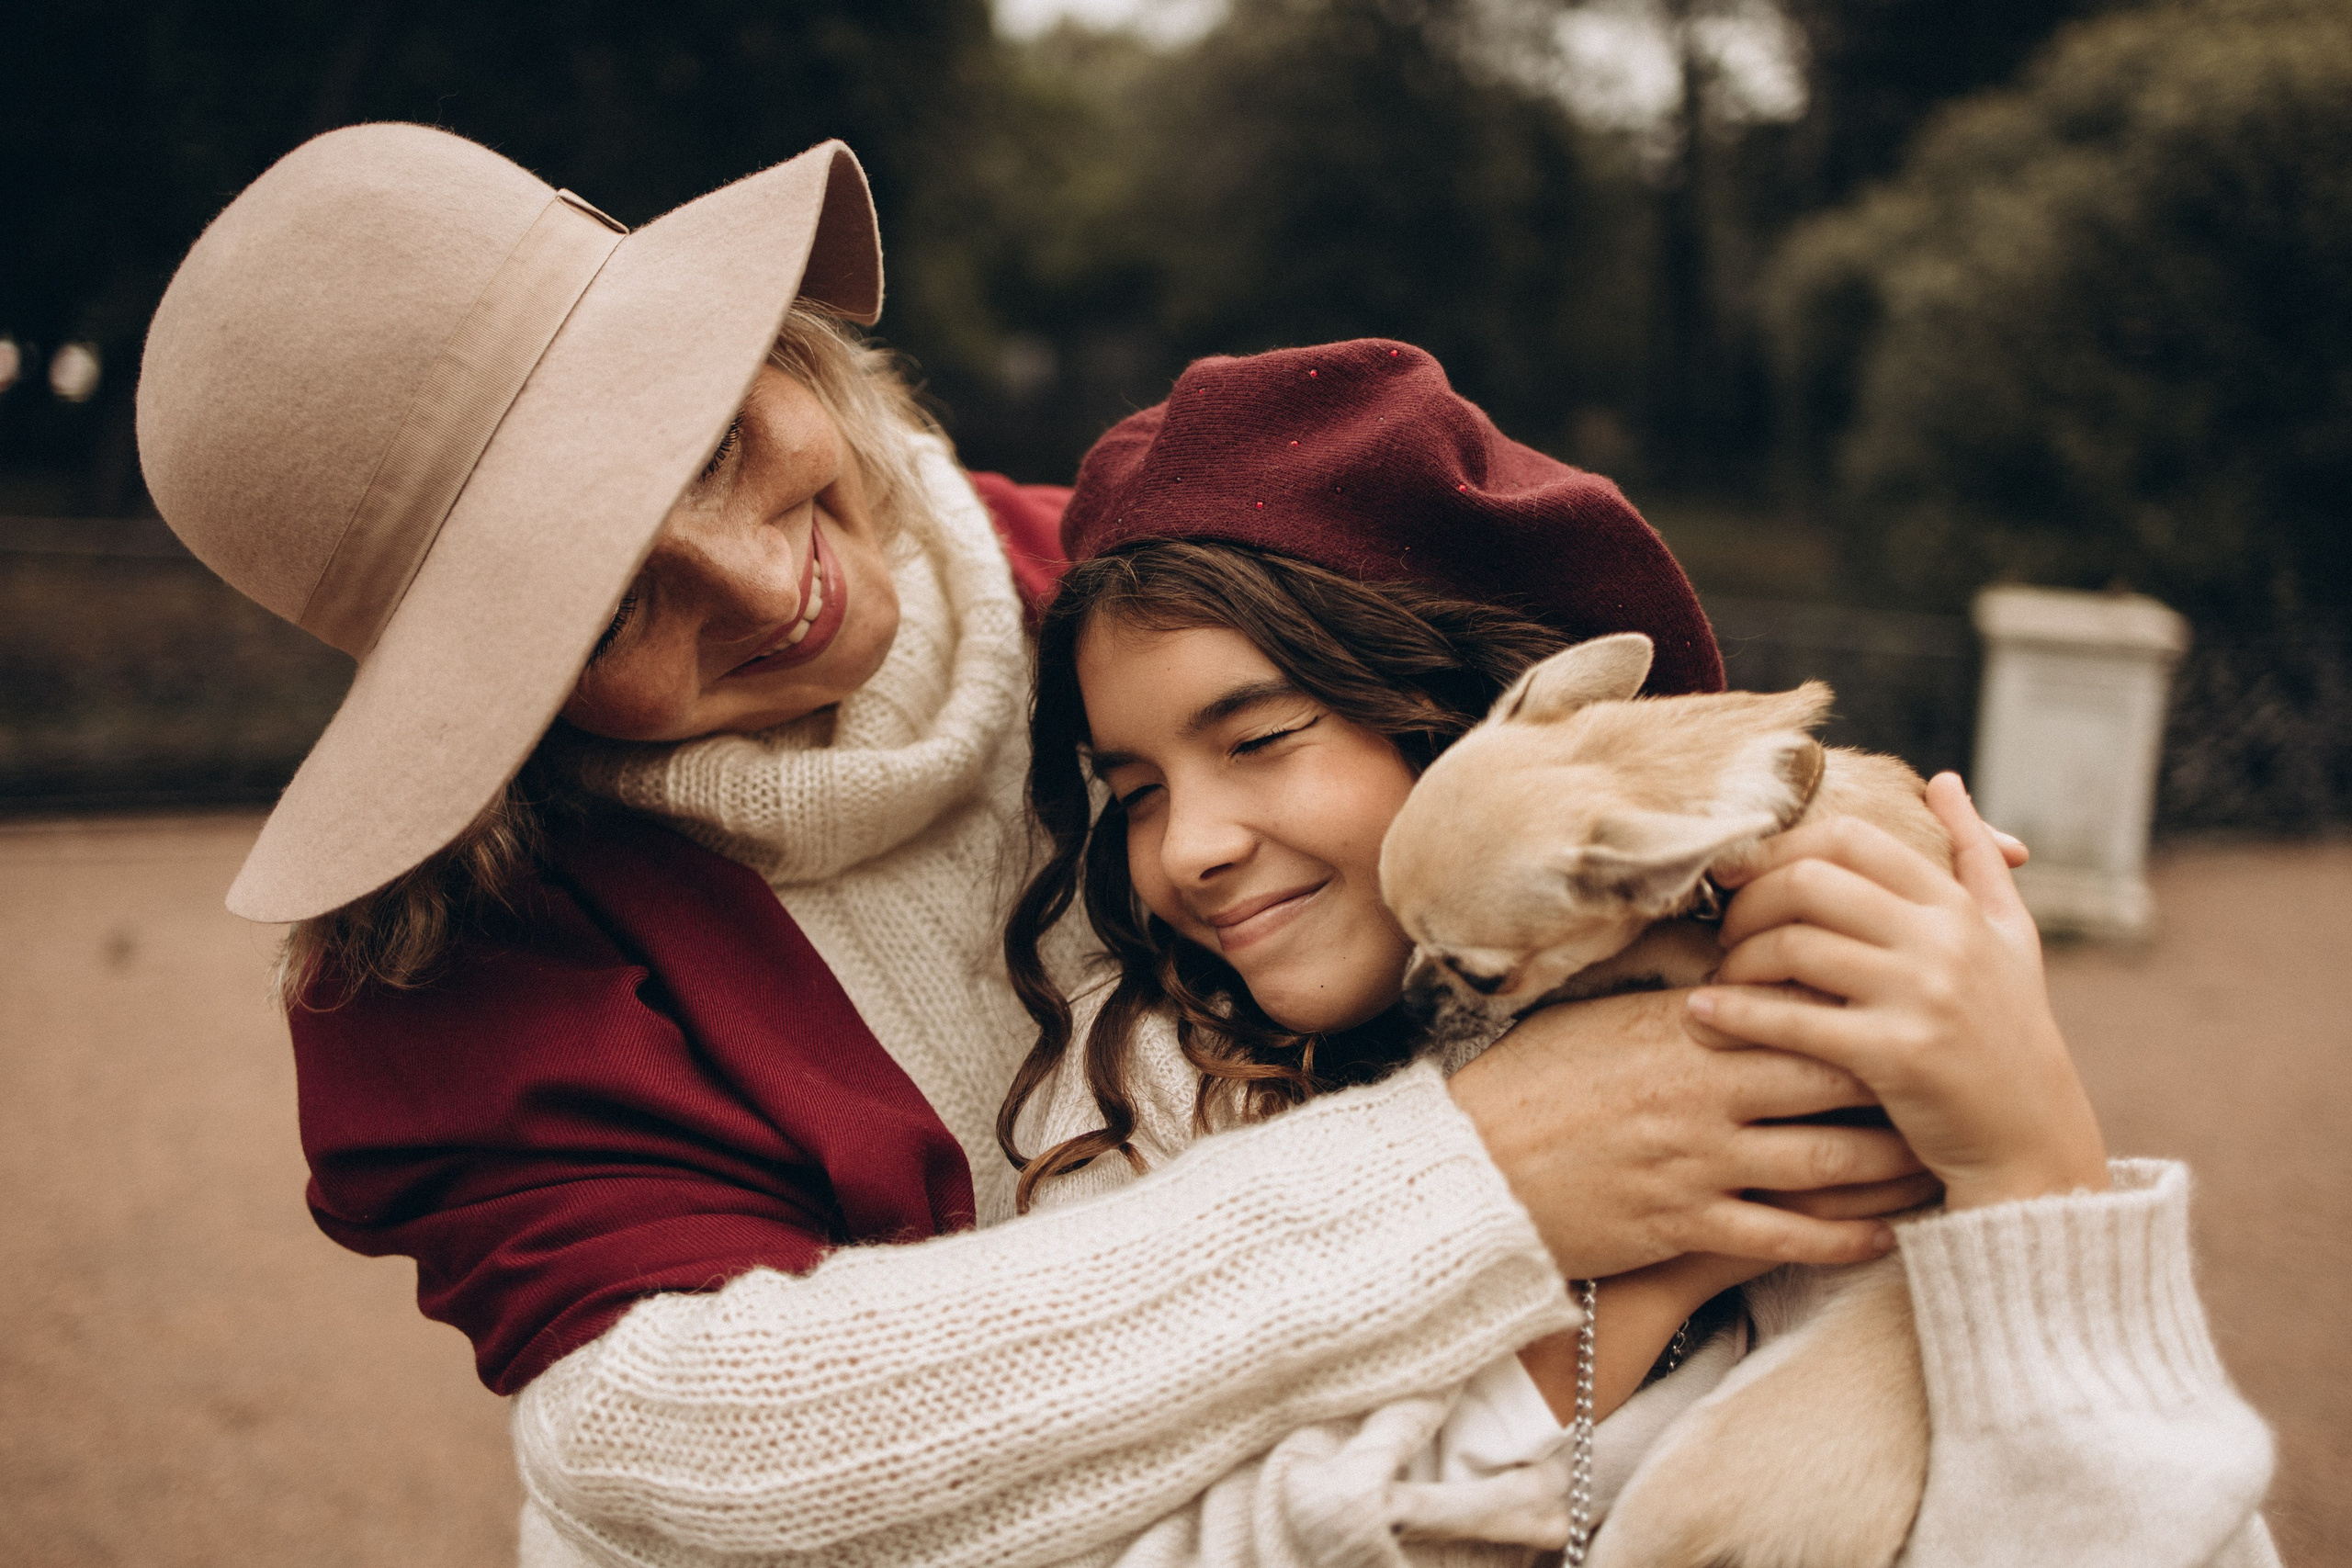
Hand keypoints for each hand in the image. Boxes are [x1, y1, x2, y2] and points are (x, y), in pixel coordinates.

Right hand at [1451, 988, 1928, 1280]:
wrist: (1470, 1170)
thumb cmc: (1538, 1082)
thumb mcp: (1607, 1018)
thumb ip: (1684, 997)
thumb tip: (1745, 961)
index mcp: (1684, 1030)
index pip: (1801, 1009)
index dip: (1867, 1008)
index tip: (1914, 1006)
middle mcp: (1700, 1092)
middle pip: (1833, 1081)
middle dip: (1903, 1084)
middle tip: (1956, 1083)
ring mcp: (1695, 1163)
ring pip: (1825, 1165)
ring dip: (1891, 1168)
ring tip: (1938, 1161)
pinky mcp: (1682, 1226)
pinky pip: (1785, 1238)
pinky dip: (1843, 1238)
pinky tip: (1884, 1234)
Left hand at [1686, 773, 2108, 1209]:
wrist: (2035, 1144)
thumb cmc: (2010, 1034)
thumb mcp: (2008, 937)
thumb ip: (1974, 855)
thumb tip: (1945, 782)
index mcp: (1958, 905)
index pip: (1851, 838)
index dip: (1781, 848)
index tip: (1741, 875)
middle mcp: (1945, 940)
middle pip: (1811, 882)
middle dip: (1749, 900)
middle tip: (1721, 927)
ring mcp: (1924, 996)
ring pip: (1795, 945)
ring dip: (1737, 958)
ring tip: (1719, 974)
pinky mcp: (1899, 1056)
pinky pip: (1794, 1019)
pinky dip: (1736, 1013)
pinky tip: (1703, 1014)